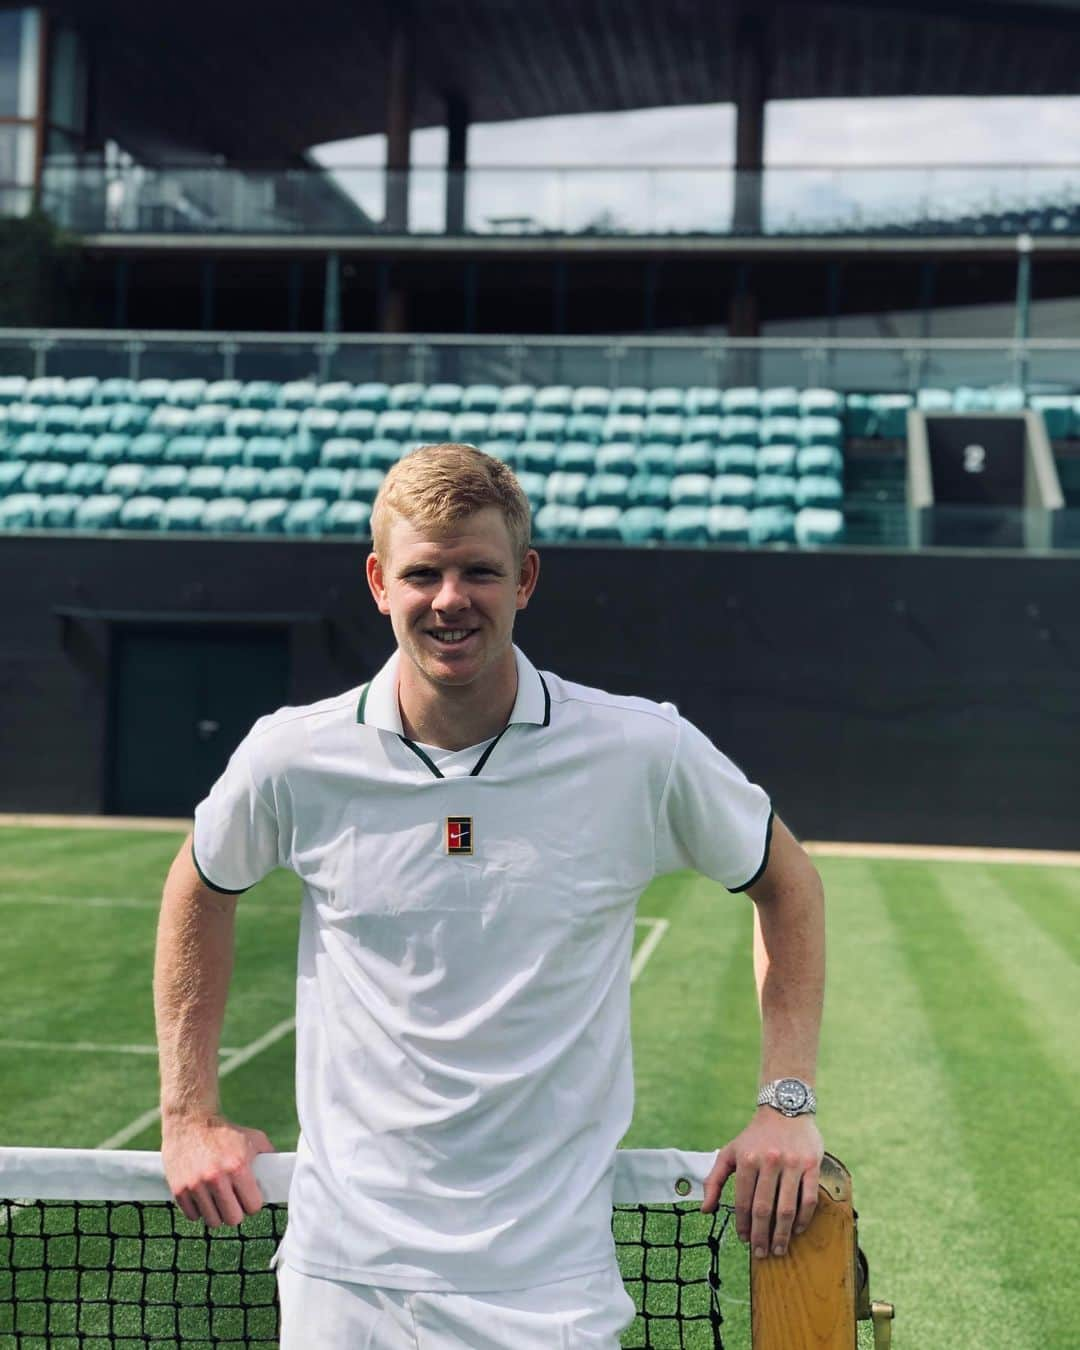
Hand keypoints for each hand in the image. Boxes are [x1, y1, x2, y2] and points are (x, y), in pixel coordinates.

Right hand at [161, 1114, 275, 1227]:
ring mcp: (196, 1185)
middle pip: (233, 1219)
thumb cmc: (225, 1131)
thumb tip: (280, 1173)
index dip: (253, 1203)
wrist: (191, 1120)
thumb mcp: (253, 1138)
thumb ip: (268, 1156)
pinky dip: (199, 1210)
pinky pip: (193, 1216)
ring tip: (219, 1200)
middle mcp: (216, 1178)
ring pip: (213, 1221)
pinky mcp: (179, 1189)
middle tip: (234, 1201)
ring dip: (217, 1213)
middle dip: (236, 1211)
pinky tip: (203, 1197)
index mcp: (238, 1167)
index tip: (249, 1198)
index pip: (253, 1206)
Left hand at [700, 1109, 822, 1258]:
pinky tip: (797, 1229)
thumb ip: (714, 1180)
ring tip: (778, 1249)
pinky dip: (803, 1218)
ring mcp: (792, 1164)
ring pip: (786, 1208)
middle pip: (764, 1209)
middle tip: (761, 1253)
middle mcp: (769, 1161)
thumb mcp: (730, 1152)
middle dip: (761, 1235)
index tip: (744, 1240)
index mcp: (747, 1159)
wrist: (785, 1108)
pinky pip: (808, 1199)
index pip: (742, 1201)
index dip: (742, 1225)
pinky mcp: (811, 1165)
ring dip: (782, 1233)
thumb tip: (705, 1210)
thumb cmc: (754, 1136)